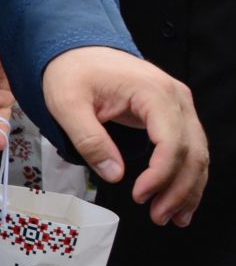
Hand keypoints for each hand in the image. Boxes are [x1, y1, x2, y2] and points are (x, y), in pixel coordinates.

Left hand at [41, 46, 206, 225]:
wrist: (75, 48)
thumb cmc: (72, 70)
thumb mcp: (67, 104)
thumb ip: (90, 140)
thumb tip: (114, 174)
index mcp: (153, 92)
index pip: (172, 142)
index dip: (160, 175)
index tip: (140, 195)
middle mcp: (175, 97)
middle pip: (192, 152)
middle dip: (178, 189)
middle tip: (158, 216)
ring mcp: (177, 105)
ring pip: (197, 154)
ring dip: (188, 188)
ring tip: (172, 217)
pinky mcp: (172, 114)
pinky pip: (189, 148)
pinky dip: (186, 176)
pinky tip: (179, 199)